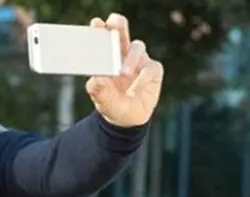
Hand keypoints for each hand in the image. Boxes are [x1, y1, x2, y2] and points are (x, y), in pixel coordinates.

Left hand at [85, 12, 163, 126]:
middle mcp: (123, 53)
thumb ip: (98, 89)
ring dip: (129, 59)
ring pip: (137, 48)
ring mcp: (139, 60)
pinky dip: (141, 80)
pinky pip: (149, 69)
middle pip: (122, 31)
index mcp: (107, 56)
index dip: (100, 28)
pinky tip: (132, 91)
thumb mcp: (102, 99)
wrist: (126, 120)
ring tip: (122, 74)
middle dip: (118, 24)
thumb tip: (97, 79)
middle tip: (113, 23)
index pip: (103, 37)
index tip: (96, 23)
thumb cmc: (111, 103)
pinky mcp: (153, 70)